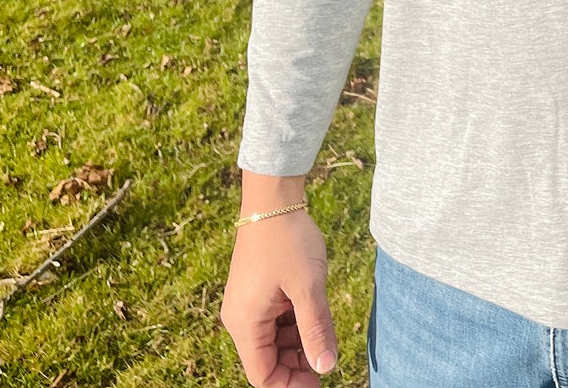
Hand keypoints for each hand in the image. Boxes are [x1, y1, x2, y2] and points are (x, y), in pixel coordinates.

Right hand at [221, 208, 338, 386]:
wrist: (273, 198)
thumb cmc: (289, 240)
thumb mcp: (308, 286)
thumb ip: (316, 329)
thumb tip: (326, 367)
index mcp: (244, 323)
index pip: (262, 374)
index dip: (291, 382)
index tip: (321, 376)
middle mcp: (240, 318)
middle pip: (267, 359)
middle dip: (297, 362)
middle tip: (328, 354)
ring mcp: (247, 303)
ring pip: (273, 340)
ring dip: (298, 341)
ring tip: (324, 329)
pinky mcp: (257, 291)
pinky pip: (274, 320)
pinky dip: (294, 322)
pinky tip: (314, 311)